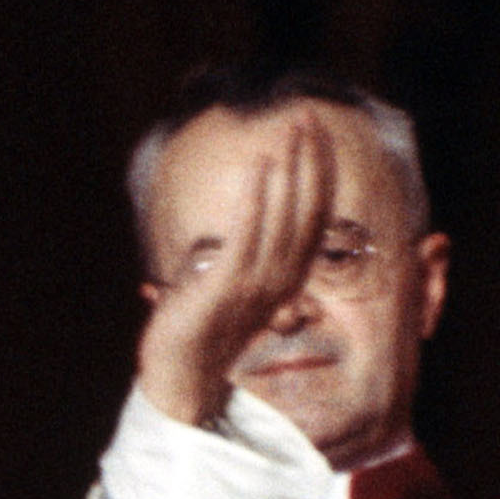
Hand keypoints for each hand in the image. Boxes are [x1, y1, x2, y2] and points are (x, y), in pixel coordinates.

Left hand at [136, 115, 335, 431]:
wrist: (180, 382)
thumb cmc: (202, 337)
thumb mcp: (234, 293)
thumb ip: (247, 262)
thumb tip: (246, 227)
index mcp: (285, 282)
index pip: (315, 220)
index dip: (319, 177)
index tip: (318, 137)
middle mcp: (279, 284)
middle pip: (307, 213)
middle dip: (310, 162)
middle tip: (308, 116)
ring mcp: (254, 287)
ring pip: (283, 220)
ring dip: (288, 170)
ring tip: (288, 129)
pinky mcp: (226, 289)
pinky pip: (247, 236)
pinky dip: (257, 200)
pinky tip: (261, 166)